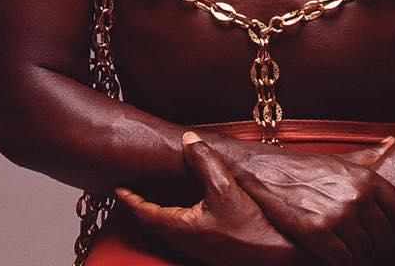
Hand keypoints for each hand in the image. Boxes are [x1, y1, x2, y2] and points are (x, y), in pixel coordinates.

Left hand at [115, 132, 314, 265]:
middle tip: (133, 186)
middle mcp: (184, 239)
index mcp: (180, 226)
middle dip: (141, 203)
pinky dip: (177, 213)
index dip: (130, 197)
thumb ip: (205, 161)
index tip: (118, 186)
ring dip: (159, 209)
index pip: (144, 211)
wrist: (276, 255)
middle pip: (153, 220)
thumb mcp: (225, 188)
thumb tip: (189, 140)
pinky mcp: (210, 245)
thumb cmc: (250, 228)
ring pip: (169, 224)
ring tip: (156, 192)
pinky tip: (189, 201)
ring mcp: (197, 244)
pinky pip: (184, 227)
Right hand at [232, 136, 394, 264]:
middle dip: (379, 243)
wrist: (266, 172)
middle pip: (385, 237)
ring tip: (351, 246)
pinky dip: (345, 260)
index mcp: (365, 178)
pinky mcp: (318, 234)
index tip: (392, 233)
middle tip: (368, 243)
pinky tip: (337, 251)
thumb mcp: (340, 159)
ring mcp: (338, 216)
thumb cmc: (304, 167)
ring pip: (367, 252)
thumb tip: (392, 143)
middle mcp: (356, 197)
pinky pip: (346, 260)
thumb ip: (368, 156)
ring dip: (361, 254)